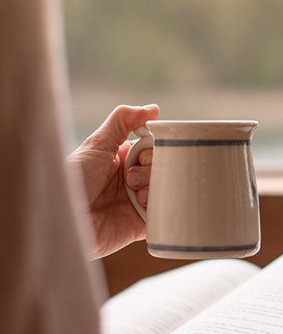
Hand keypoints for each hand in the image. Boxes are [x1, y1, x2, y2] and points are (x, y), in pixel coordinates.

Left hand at [67, 104, 158, 258]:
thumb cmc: (74, 179)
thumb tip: (154, 109)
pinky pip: (166, 214)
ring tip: (136, 197)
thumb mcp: (97, 143)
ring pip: (167, 189)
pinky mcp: (142, 224)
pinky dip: (162, 208)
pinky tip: (143, 207)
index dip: (152, 151)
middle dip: (151, 171)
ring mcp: (138, 202)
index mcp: (123, 159)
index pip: (154, 149)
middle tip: (130, 179)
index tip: (139, 157)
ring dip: (154, 190)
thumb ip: (124, 120)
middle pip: (163, 168)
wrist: (65, 218)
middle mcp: (133, 180)